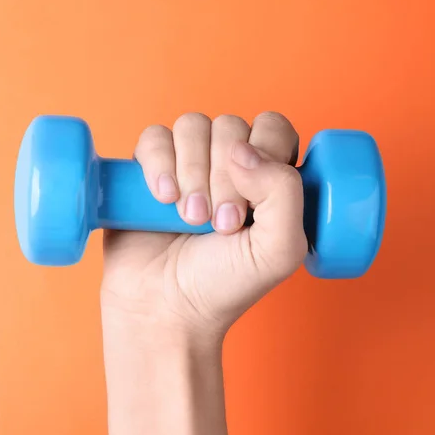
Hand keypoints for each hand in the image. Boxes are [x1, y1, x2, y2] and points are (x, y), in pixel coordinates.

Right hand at [100, 111, 307, 338]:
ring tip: (189, 219)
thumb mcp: (278, 250)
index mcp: (267, 178)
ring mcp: (187, 163)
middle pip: (230, 126)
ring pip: (191, 125)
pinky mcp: (150, 169)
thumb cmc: (224, 285)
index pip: (272, 128)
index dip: (263, 154)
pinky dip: (159, 165)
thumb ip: (284, 193)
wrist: (166, 309)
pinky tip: (163, 199)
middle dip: (224, 177)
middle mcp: (228, 164)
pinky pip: (154, 137)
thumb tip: (243, 150)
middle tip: (219, 225)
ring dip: (192, 173)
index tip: (250, 204)